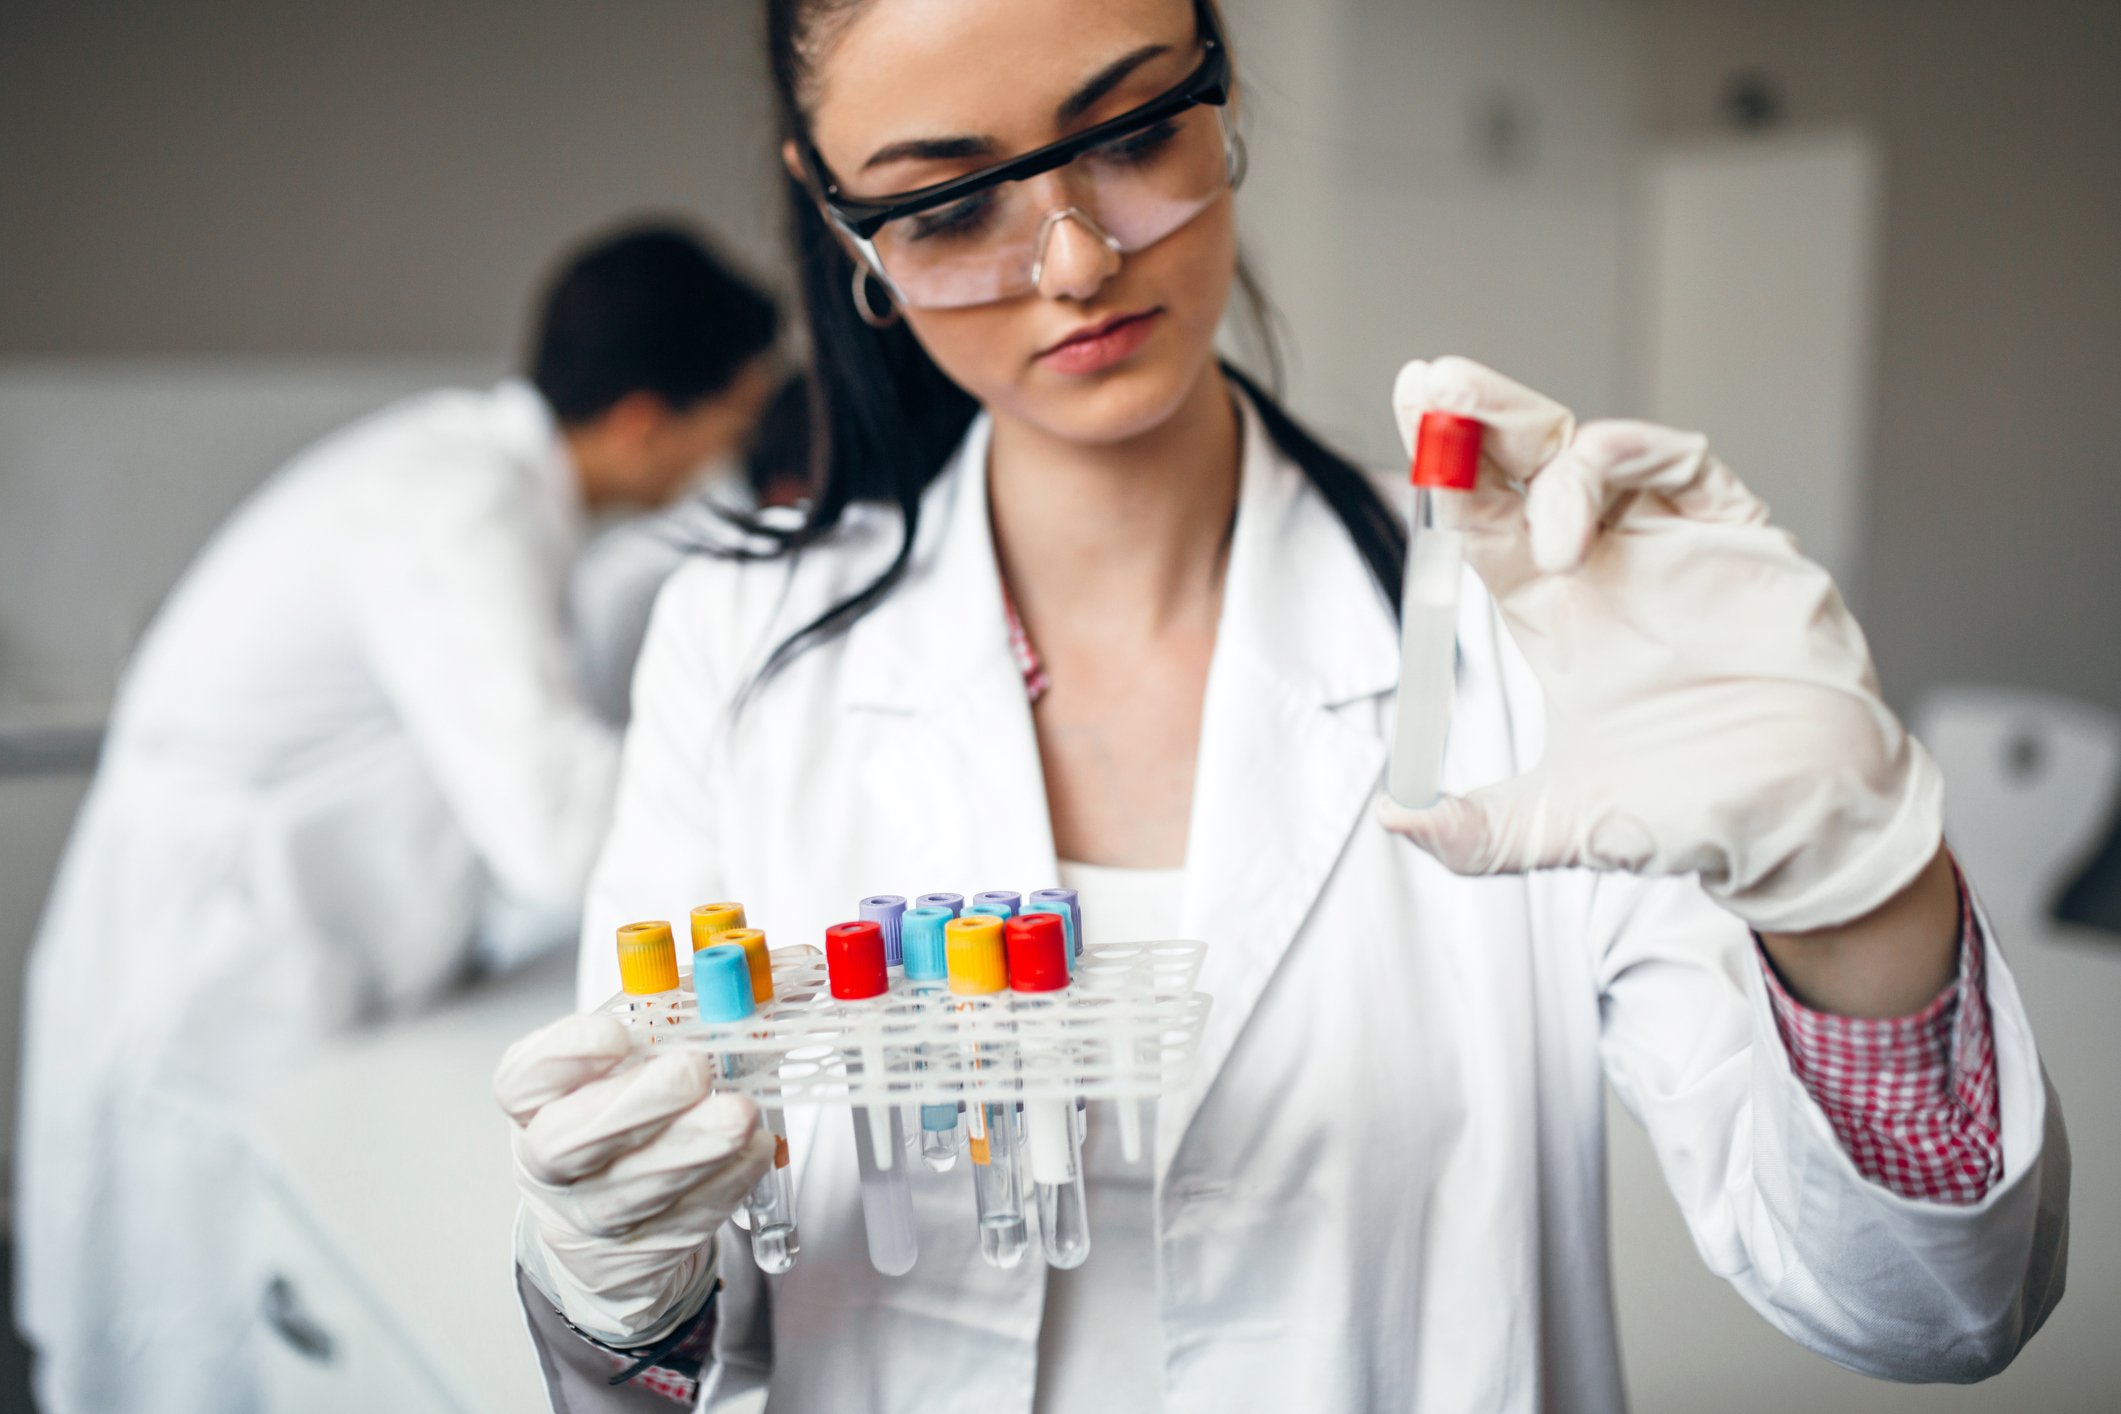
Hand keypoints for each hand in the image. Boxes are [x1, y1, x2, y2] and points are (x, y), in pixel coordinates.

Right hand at [495, 1012, 772, 1346]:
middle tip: (692, 1070)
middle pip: (570, 1141)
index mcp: (537, 1103)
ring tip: (739, 1114)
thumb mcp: (638, 1059)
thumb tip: (772, 964)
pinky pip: (682, 1221)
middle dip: (637, 1103)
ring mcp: (592, 1216)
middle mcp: (553, 1163)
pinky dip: (724, 1184)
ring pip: (634, 1188)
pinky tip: (754, 1150)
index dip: (565, 1055)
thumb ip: (687, 1010)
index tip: (615, 1032)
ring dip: (694, 1148)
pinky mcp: (640, 1255)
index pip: (526, 1078)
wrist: (609, 1227)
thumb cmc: (626, 1117)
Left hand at [1380, 356, 1942, 933]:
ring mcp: (1672, 544)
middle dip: (1476, 418)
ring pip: (1591, 451)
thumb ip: (1475, 831)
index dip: (1443, 472)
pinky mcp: (1740, 534)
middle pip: (1523, 465)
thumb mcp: (1559, 825)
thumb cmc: (1691, 816)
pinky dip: (1626, 453)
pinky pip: (1682, 461)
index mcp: (1556, 614)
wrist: (1806, 826)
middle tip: (1430, 381)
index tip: (1408, 413)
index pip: (1483, 520)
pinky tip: (1582, 486)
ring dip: (1537, 443)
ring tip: (1516, 498)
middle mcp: (1607, 565)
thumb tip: (1392, 819)